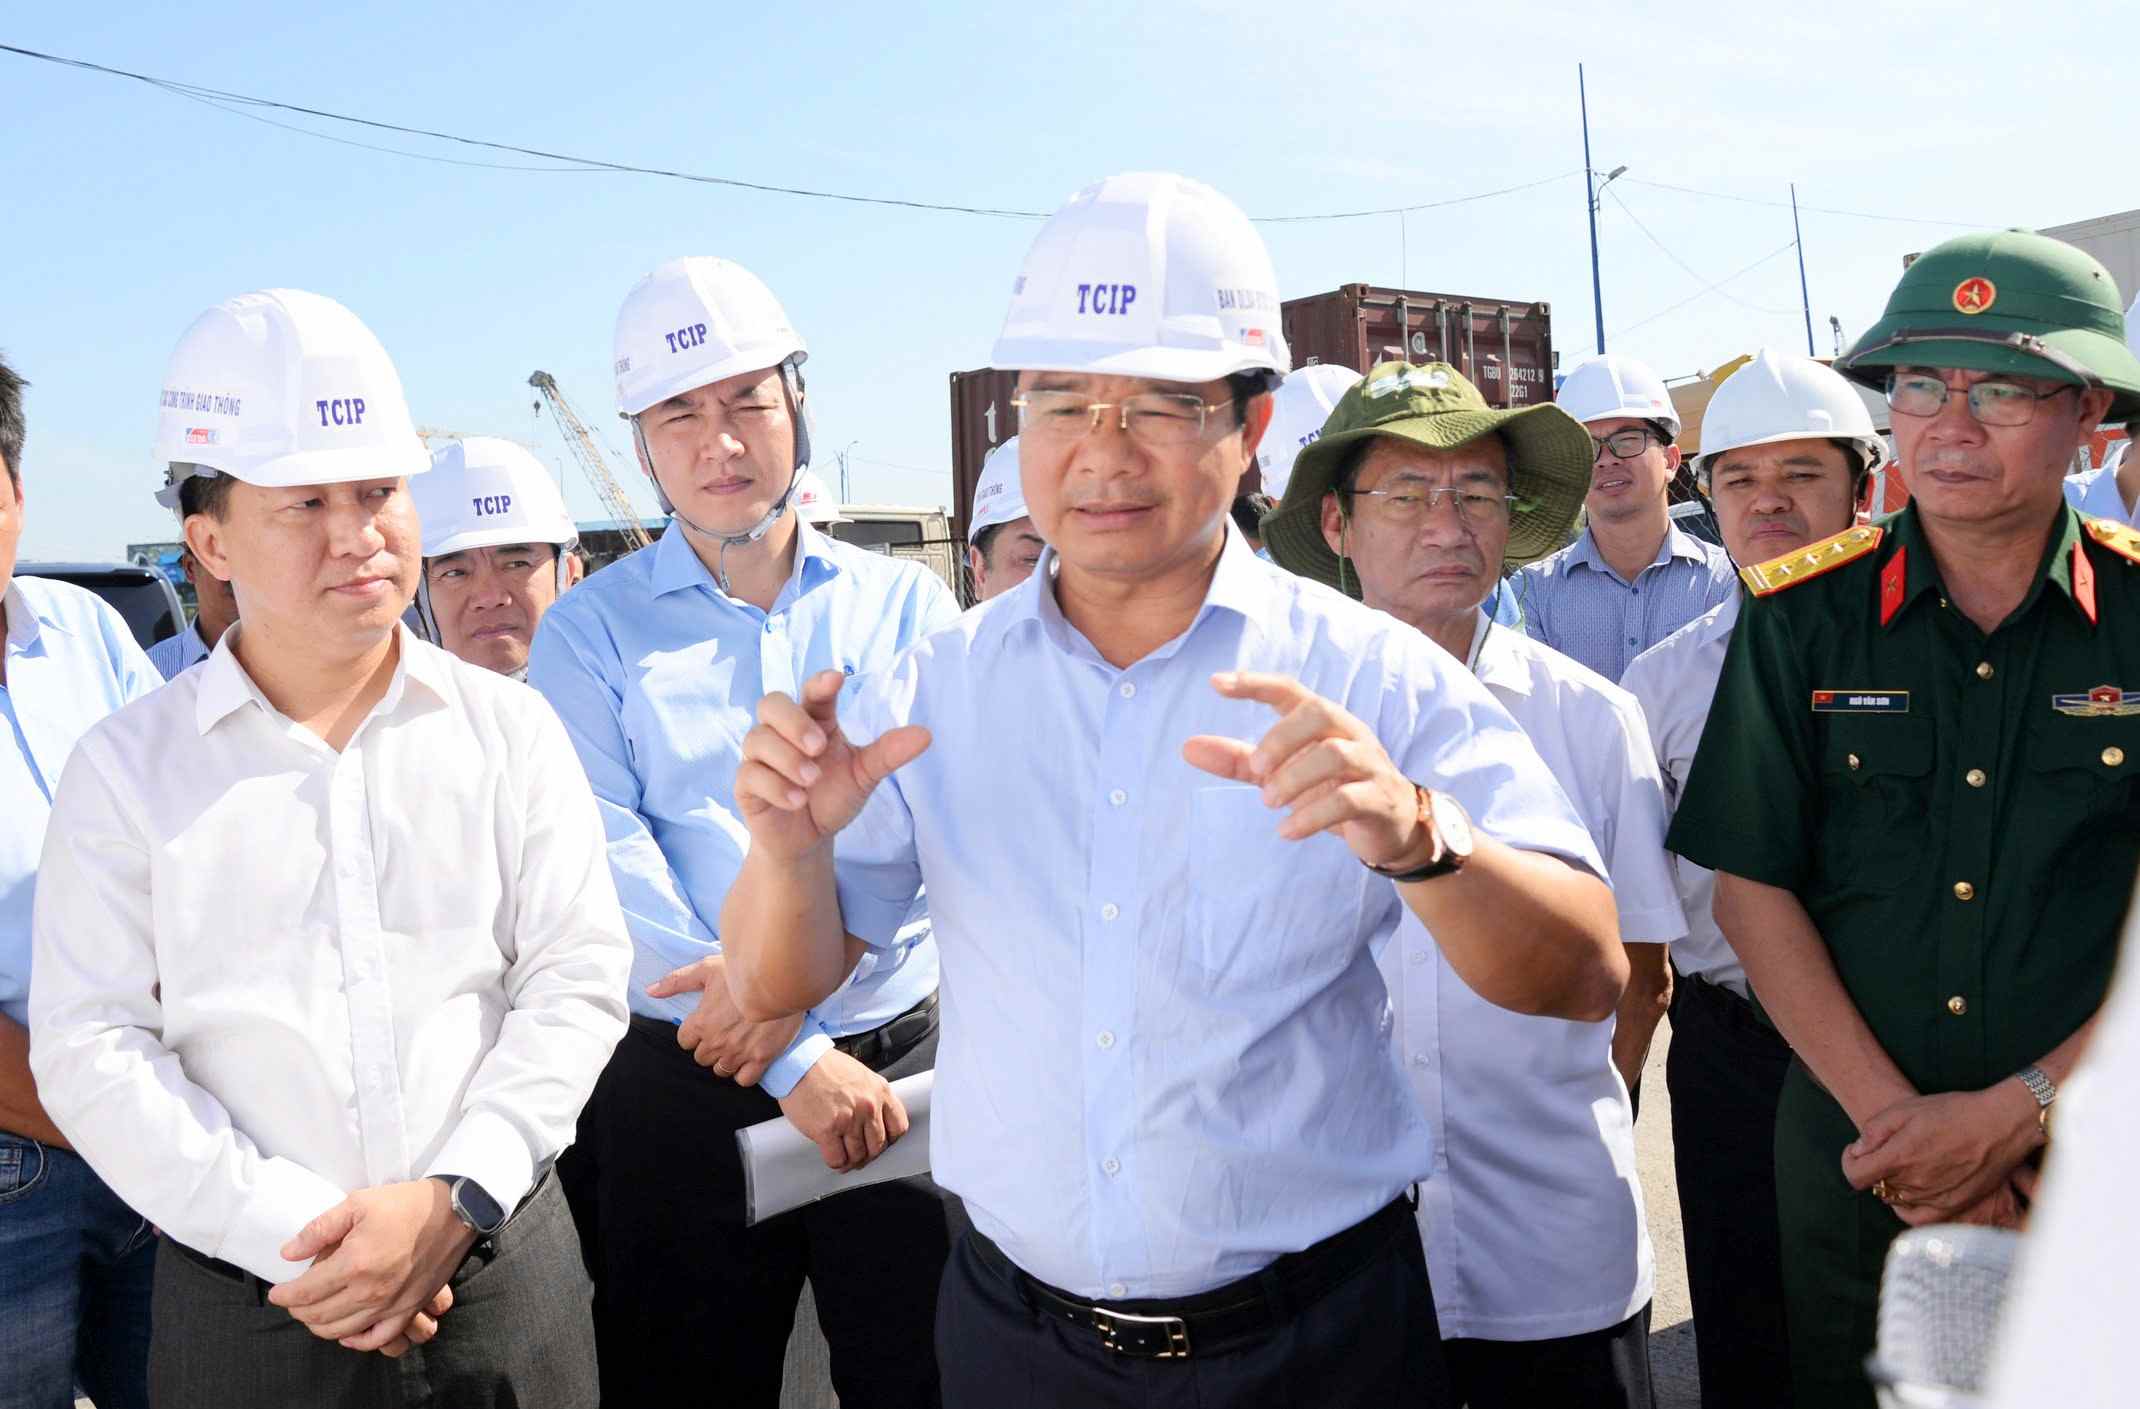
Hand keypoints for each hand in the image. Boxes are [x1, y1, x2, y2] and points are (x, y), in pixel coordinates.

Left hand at [268, 1179, 477, 1348]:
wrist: (455, 1213)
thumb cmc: (406, 1204)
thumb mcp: (357, 1203)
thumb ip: (318, 1230)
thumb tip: (288, 1253)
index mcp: (355, 1263)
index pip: (305, 1292)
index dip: (284, 1295)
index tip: (277, 1292)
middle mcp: (371, 1291)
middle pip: (319, 1316)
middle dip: (298, 1311)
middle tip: (293, 1300)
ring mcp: (391, 1304)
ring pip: (342, 1331)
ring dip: (319, 1326)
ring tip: (313, 1313)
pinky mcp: (409, 1309)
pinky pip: (377, 1338)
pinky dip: (356, 1341)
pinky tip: (347, 1333)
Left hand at [648, 954, 804, 1085]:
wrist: (782, 979)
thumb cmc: (744, 971)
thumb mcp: (707, 968)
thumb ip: (677, 981)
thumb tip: (650, 991)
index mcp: (701, 1022)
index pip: (685, 1041)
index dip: (694, 1031)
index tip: (706, 1022)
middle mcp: (717, 1042)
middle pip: (701, 1057)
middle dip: (709, 1046)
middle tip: (723, 1030)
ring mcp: (739, 1053)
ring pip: (720, 1070)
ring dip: (725, 1059)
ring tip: (736, 1042)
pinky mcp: (761, 1058)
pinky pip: (743, 1080)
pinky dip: (744, 1072)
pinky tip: (748, 1057)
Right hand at [733, 670, 931, 859]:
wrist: (809, 839)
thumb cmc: (833, 796)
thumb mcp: (864, 775)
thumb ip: (888, 754)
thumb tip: (926, 734)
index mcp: (814, 721)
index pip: (812, 693)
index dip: (820, 683)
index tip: (836, 678)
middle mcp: (782, 733)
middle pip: (771, 703)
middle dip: (793, 721)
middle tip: (818, 746)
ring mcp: (760, 757)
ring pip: (757, 738)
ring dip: (786, 758)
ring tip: (811, 781)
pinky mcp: (746, 784)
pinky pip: (749, 773)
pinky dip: (774, 785)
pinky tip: (797, 800)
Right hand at [776, 1049, 908, 1171]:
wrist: (798, 1061)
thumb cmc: (824, 1066)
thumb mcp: (860, 1075)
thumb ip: (872, 1096)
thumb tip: (876, 1120)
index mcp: (880, 1091)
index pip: (899, 1127)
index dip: (889, 1140)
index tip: (880, 1143)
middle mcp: (868, 1106)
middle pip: (878, 1146)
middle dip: (868, 1154)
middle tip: (859, 1154)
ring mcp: (849, 1119)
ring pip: (858, 1155)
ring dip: (851, 1161)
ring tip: (844, 1156)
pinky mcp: (827, 1130)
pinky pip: (838, 1159)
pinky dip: (836, 1163)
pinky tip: (832, 1156)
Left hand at [1181, 672, 1424, 868]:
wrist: (1389, 827)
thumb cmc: (1332, 789)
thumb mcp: (1282, 773)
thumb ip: (1240, 760)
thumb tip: (1188, 748)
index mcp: (1324, 721)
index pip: (1290, 689)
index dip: (1255, 683)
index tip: (1216, 684)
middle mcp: (1350, 733)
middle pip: (1319, 712)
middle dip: (1281, 738)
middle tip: (1257, 770)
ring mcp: (1369, 765)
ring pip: (1335, 755)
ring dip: (1294, 778)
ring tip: (1269, 802)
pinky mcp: (1380, 799)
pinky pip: (1349, 800)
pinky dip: (1313, 815)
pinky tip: (1287, 830)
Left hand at [1842, 1084, 2039, 1221]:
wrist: (2001, 1124)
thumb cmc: (1954, 1111)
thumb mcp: (1906, 1108)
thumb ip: (1875, 1130)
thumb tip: (1859, 1150)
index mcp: (1899, 1158)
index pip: (1854, 1176)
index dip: (1850, 1161)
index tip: (1858, 1150)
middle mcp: (1915, 1183)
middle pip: (1876, 1186)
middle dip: (1874, 1169)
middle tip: (1888, 1152)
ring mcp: (1934, 1198)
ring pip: (1896, 1201)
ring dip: (1893, 1185)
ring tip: (1906, 1166)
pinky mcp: (1953, 1206)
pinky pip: (1919, 1218)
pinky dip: (1909, 1207)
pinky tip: (1914, 1192)